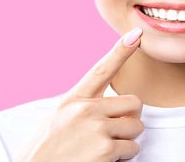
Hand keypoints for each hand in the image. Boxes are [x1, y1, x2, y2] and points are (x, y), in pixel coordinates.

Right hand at [18, 27, 143, 161]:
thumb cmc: (47, 147)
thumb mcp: (58, 118)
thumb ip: (82, 107)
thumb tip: (110, 107)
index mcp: (73, 100)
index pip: (101, 70)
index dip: (120, 51)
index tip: (135, 35)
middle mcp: (86, 110)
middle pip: (134, 103)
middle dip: (130, 117)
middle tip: (114, 129)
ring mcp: (96, 128)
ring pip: (136, 127)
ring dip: (126, 139)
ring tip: (104, 147)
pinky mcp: (105, 150)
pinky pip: (132, 149)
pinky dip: (123, 157)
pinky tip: (103, 159)